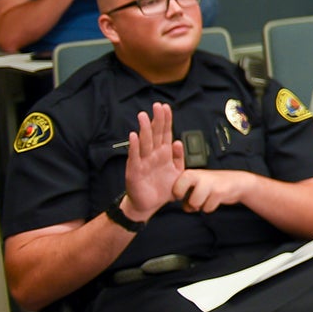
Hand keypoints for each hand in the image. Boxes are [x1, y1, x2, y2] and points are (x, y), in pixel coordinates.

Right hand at [123, 103, 183, 218]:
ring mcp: (143, 161)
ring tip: (144, 115)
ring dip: (144, 129)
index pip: (165, 133)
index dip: (166, 120)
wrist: (149, 206)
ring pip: (144, 142)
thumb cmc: (162, 188)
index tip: (166, 107)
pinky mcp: (134, 171)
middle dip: (157, 120)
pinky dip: (134, 146)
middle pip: (155, 134)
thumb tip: (178, 142)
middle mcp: (152, 155)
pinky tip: (133, 135)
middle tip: (157, 105)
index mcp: (163, 154)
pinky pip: (134, 157)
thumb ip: (179, 158)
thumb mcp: (177, 173)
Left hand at [174, 169, 246, 213]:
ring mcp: (209, 183)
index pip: (175, 189)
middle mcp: (198, 176)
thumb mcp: (195, 185)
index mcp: (189, 174)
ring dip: (201, 205)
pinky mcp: (219, 192)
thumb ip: (185, 194)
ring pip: (195, 204)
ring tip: (207, 198)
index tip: (185, 194)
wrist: (237, 182)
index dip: (179, 195)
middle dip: (191, 202)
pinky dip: (210, 207)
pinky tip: (215, 200)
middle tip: (197, 198)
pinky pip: (207, 208)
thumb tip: (186, 207)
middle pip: (183, 197)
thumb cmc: (212, 185)